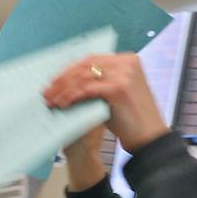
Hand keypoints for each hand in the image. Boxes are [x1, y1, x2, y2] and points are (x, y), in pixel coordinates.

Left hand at [43, 53, 169, 152]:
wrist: (149, 138)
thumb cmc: (130, 120)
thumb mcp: (114, 95)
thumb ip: (98, 83)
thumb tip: (69, 82)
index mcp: (127, 60)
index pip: (92, 59)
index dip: (70, 70)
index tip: (54, 81)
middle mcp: (127, 62)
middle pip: (86, 65)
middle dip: (63, 80)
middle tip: (47, 92)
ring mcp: (124, 74)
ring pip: (84, 77)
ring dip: (64, 90)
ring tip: (51, 101)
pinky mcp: (118, 88)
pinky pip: (87, 90)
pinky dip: (72, 97)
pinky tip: (62, 105)